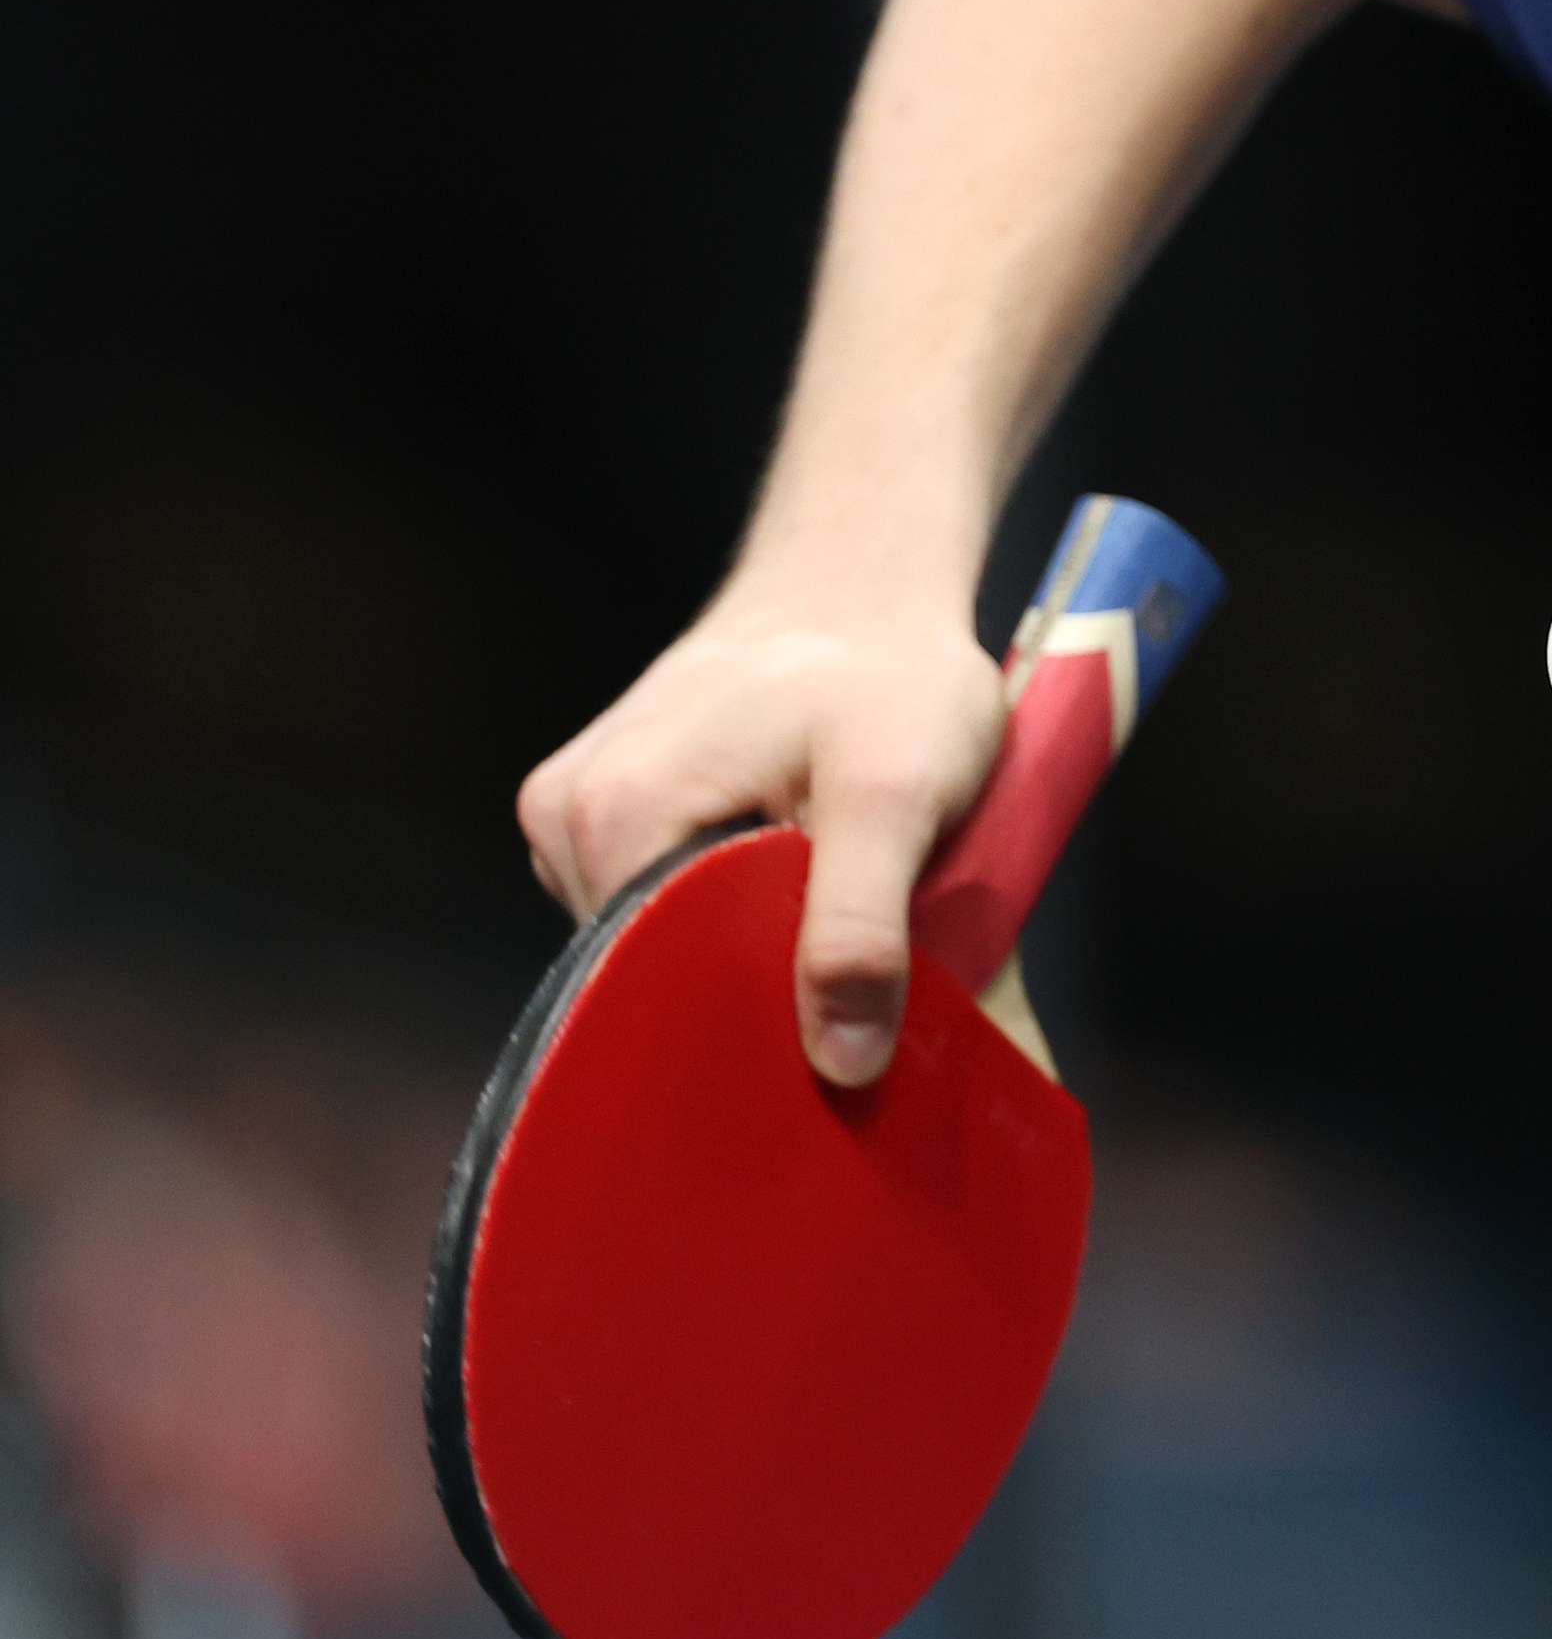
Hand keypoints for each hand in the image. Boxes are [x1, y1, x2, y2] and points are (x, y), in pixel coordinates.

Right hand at [517, 582, 1003, 1087]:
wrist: (865, 579)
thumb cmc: (887, 670)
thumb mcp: (897, 797)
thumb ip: (860, 929)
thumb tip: (838, 1059)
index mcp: (609, 819)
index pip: (655, 989)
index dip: (748, 1029)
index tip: (826, 1050)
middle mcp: (567, 820)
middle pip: (652, 967)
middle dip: (746, 994)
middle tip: (846, 995)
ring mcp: (579, 812)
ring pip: (661, 939)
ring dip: (742, 950)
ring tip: (823, 926)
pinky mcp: (614, 808)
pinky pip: (664, 900)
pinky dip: (730, 911)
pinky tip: (790, 889)